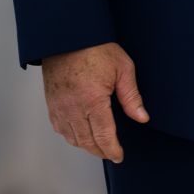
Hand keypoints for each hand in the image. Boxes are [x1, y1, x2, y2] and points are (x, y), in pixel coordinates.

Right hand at [40, 42, 147, 162]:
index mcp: (93, 100)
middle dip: (101, 151)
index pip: (104, 136)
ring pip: (72, 138)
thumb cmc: (96, 49)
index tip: (119, 156)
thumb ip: (132, 96)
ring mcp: (60, 107)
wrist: (68, 37)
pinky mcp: (51, 104)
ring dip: (86, 146)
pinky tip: (80, 135)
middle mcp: (73, 108)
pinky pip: (60, 129)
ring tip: (99, 146)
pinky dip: (71, 136)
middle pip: (87, 142)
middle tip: (111, 153)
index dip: (112, 150)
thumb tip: (142, 117)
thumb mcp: (123, 68)